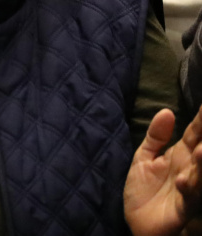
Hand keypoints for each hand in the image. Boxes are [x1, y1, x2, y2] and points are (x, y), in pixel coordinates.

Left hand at [124, 105, 201, 234]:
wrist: (137, 221)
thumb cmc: (144, 189)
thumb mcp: (145, 157)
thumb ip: (156, 135)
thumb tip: (167, 111)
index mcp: (181, 155)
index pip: (195, 133)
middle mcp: (189, 169)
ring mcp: (189, 188)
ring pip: (200, 174)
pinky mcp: (183, 207)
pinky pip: (188, 198)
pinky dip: (188, 189)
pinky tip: (184, 180)